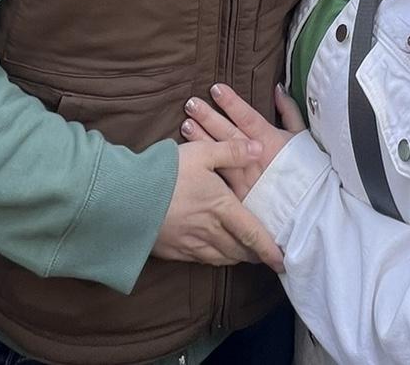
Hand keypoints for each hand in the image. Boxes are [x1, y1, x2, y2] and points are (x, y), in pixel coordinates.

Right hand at [152, 138, 284, 272]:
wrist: (127, 198)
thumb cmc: (168, 172)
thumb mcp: (202, 153)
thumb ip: (232, 151)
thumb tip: (258, 148)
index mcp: (222, 208)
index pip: (253, 233)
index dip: (269, 249)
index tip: (282, 261)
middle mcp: (210, 231)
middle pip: (239, 250)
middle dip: (254, 254)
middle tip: (265, 255)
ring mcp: (191, 244)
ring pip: (221, 257)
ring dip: (236, 257)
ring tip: (244, 255)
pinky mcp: (174, 250)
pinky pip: (201, 259)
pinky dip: (214, 258)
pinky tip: (214, 253)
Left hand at [181, 83, 305, 200]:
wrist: (309, 210)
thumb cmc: (306, 171)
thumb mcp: (301, 137)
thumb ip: (289, 111)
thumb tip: (277, 89)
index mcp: (269, 140)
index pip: (246, 117)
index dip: (231, 102)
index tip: (215, 88)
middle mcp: (254, 157)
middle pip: (228, 133)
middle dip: (208, 117)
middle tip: (191, 103)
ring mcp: (244, 178)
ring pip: (218, 155)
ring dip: (201, 140)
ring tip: (185, 125)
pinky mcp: (238, 198)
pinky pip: (218, 181)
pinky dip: (205, 169)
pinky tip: (192, 160)